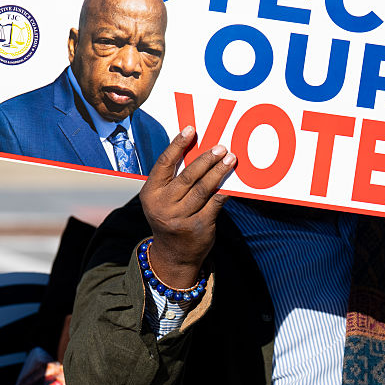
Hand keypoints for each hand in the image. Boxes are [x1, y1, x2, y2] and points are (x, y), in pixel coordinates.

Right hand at [140, 126, 236, 288]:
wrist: (173, 255)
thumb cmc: (169, 217)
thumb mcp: (161, 199)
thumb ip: (173, 179)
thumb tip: (198, 151)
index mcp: (150, 193)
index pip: (164, 164)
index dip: (178, 145)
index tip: (191, 130)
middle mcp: (163, 205)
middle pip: (187, 176)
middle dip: (206, 159)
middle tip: (220, 147)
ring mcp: (180, 218)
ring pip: (203, 188)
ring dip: (219, 172)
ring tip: (231, 159)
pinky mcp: (199, 226)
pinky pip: (215, 202)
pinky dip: (225, 190)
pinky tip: (234, 181)